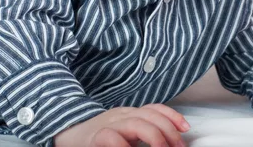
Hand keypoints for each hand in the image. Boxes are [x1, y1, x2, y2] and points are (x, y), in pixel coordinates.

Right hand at [54, 104, 189, 146]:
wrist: (66, 134)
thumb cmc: (97, 137)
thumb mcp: (124, 133)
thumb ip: (141, 135)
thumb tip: (166, 142)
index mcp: (129, 114)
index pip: (154, 108)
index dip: (172, 116)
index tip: (186, 128)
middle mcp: (121, 115)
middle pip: (150, 116)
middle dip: (168, 131)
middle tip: (177, 146)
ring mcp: (108, 124)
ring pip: (136, 123)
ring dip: (154, 137)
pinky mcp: (95, 137)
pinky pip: (111, 137)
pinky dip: (123, 145)